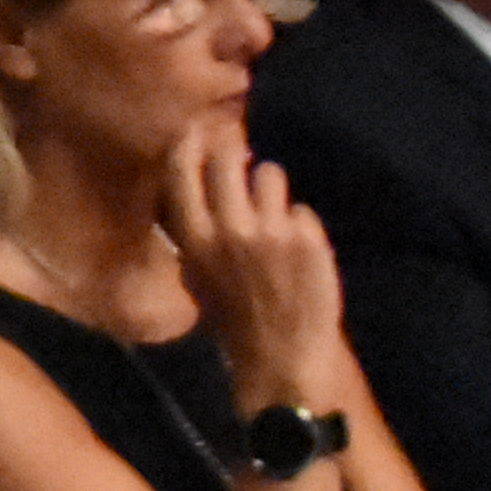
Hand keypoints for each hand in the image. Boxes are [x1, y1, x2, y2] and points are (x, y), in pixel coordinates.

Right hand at [156, 127, 349, 414]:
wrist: (281, 360)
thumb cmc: (233, 316)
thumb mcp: (196, 274)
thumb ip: (194, 228)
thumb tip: (194, 180)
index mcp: (193, 239)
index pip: (182, 169)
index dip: (190, 142)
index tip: (198, 131)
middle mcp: (229, 229)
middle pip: (229, 157)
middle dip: (236, 156)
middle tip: (242, 165)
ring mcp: (272, 232)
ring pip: (271, 174)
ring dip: (272, 190)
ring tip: (275, 216)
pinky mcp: (308, 239)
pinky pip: (302, 210)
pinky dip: (302, 226)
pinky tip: (299, 252)